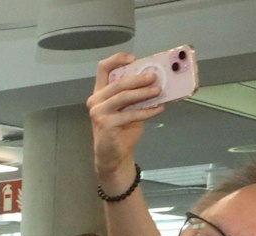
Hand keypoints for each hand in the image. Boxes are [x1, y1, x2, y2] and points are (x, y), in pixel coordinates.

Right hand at [88, 53, 165, 186]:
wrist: (114, 155)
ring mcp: (98, 112)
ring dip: (144, 93)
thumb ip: (135, 95)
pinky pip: (130, 114)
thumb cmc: (121, 130)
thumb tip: (156, 81)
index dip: (117, 60)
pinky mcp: (105, 124)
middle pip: (118, 82)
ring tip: (159, 91)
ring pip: (123, 96)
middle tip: (155, 77)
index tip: (133, 59)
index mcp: (100, 92)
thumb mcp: (128, 108)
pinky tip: (158, 109)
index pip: (103, 69)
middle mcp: (96, 100)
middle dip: (139, 78)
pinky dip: (147, 111)